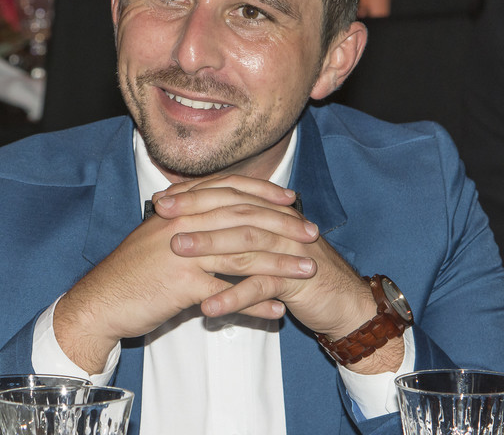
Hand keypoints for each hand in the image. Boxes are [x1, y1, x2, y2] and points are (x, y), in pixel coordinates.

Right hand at [51, 176, 318, 372]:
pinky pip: (229, 292)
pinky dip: (256, 302)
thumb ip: (190, 221)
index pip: (230, 189)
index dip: (264, 193)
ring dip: (280, 263)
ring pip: (244, 254)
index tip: (292, 200)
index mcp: (179, 207)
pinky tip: (278, 310)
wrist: (99, 301)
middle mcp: (183, 222)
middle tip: (311, 235)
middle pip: (245, 218)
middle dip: (283, 226)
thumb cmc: (132, 271)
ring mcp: (184, 252)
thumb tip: (221, 214)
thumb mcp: (160, 235)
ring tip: (308, 271)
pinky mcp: (183, 285)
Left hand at [153, 175, 377, 341]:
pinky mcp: (297, 280)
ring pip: (246, 243)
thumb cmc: (298, 275)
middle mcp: (280, 224)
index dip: (195, 196)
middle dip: (196, 212)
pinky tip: (209, 308)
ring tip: (178, 252)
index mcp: (270, 214)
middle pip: (234, 211)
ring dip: (210, 247)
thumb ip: (238, 235)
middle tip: (162, 217)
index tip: (160, 200)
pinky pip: (262, 286)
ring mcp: (290, 249)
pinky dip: (234, 297)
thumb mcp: (265, 251)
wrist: (343, 301)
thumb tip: (196, 225)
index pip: (229, 196)